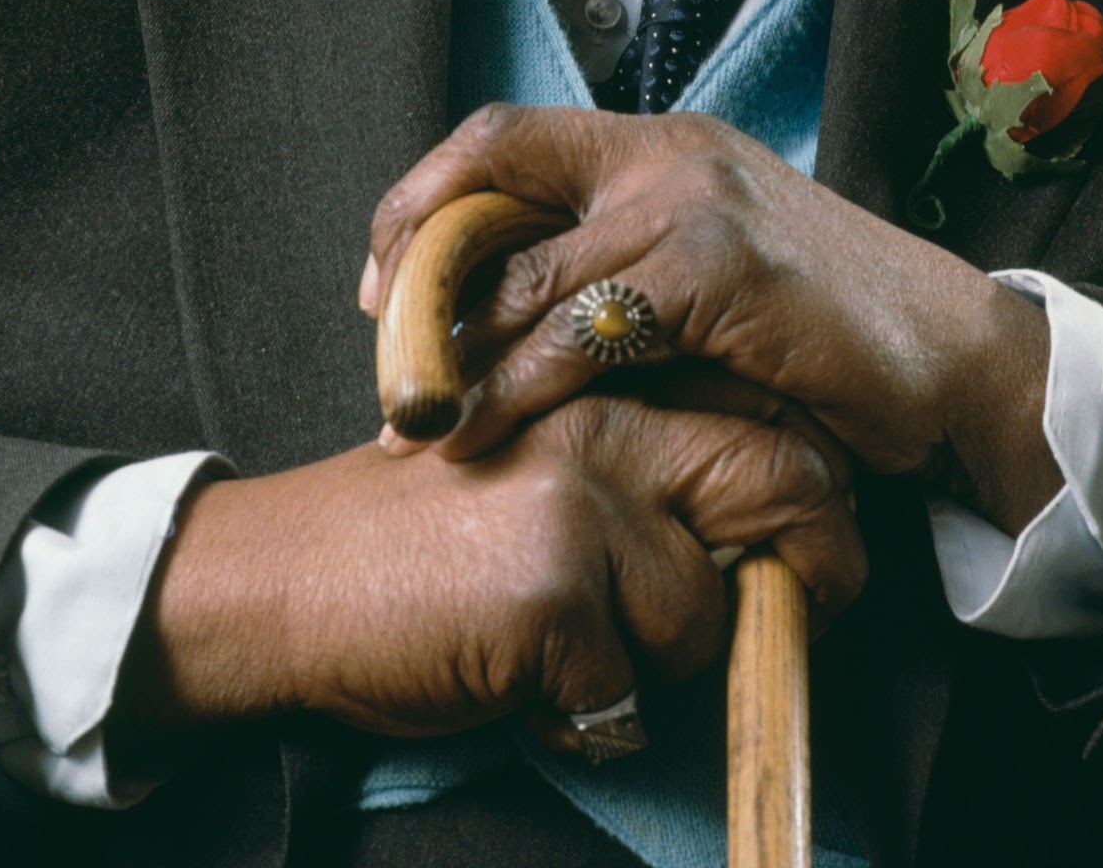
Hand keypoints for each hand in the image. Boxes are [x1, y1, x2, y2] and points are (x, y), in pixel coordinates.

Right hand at [115, 389, 862, 757]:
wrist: (285, 579)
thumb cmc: (421, 535)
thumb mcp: (542, 462)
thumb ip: (641, 465)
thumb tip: (775, 521)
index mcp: (602, 382)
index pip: (765, 413)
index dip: (816, 490)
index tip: (817, 548)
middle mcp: (601, 422)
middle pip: (782, 483)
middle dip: (814, 568)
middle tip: (795, 617)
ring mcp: (578, 502)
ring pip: (707, 610)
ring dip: (663, 666)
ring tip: (581, 657)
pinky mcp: (549, 589)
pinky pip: (630, 691)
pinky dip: (592, 720)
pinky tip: (531, 691)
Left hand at [363, 104, 1060, 533]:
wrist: (956, 358)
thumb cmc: (828, 331)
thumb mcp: (712, 270)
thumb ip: (624, 267)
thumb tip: (501, 315)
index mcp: (660, 144)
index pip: (506, 135)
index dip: (427, 197)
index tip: (384, 275)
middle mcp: (667, 152)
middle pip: (492, 170)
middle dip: (411, 254)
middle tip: (377, 338)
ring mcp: (692, 202)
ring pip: (525, 264)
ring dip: (450, 341)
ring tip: (411, 410)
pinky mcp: (718, 267)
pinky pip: (582, 325)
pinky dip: (520, 380)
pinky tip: (488, 426)